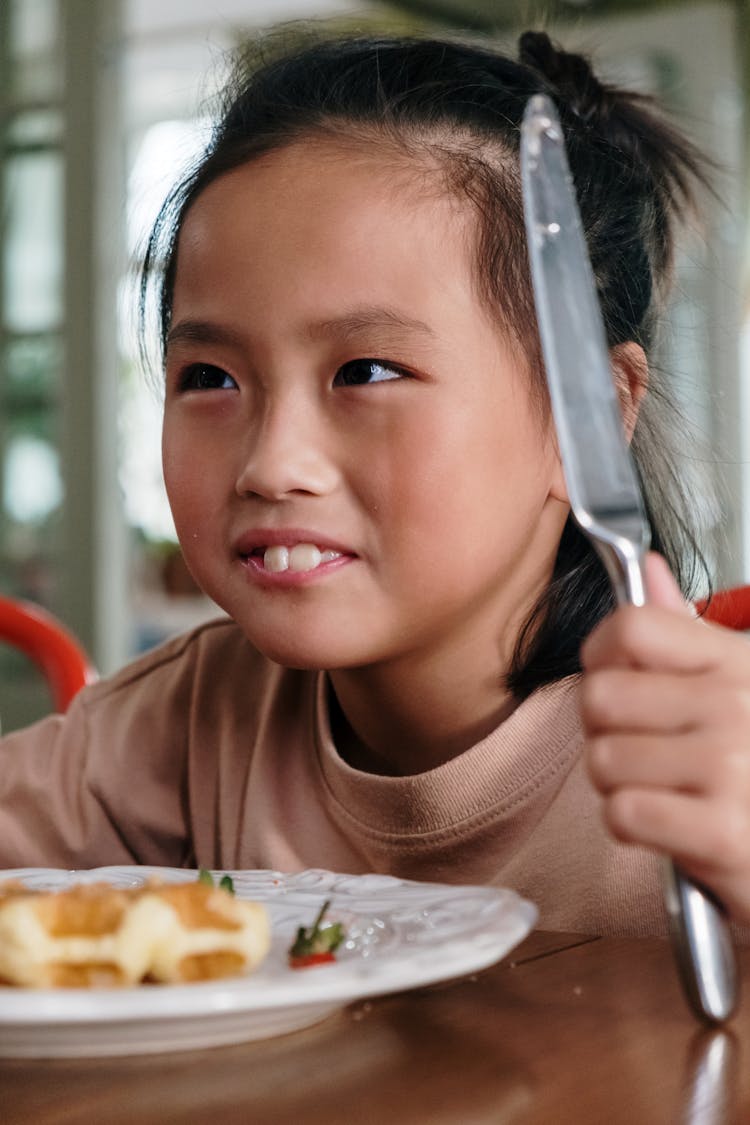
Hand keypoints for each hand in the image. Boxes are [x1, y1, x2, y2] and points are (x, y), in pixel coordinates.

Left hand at [581, 551, 749, 924]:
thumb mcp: (733, 686)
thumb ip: (684, 633)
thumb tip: (649, 568)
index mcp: (735, 662)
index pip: (631, 627)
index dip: (600, 655)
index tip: (612, 678)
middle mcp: (737, 706)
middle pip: (600, 696)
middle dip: (602, 731)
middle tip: (639, 749)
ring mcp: (734, 769)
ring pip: (603, 760)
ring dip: (616, 784)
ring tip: (660, 789)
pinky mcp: (724, 835)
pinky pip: (623, 813)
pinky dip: (631, 826)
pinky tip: (668, 825)